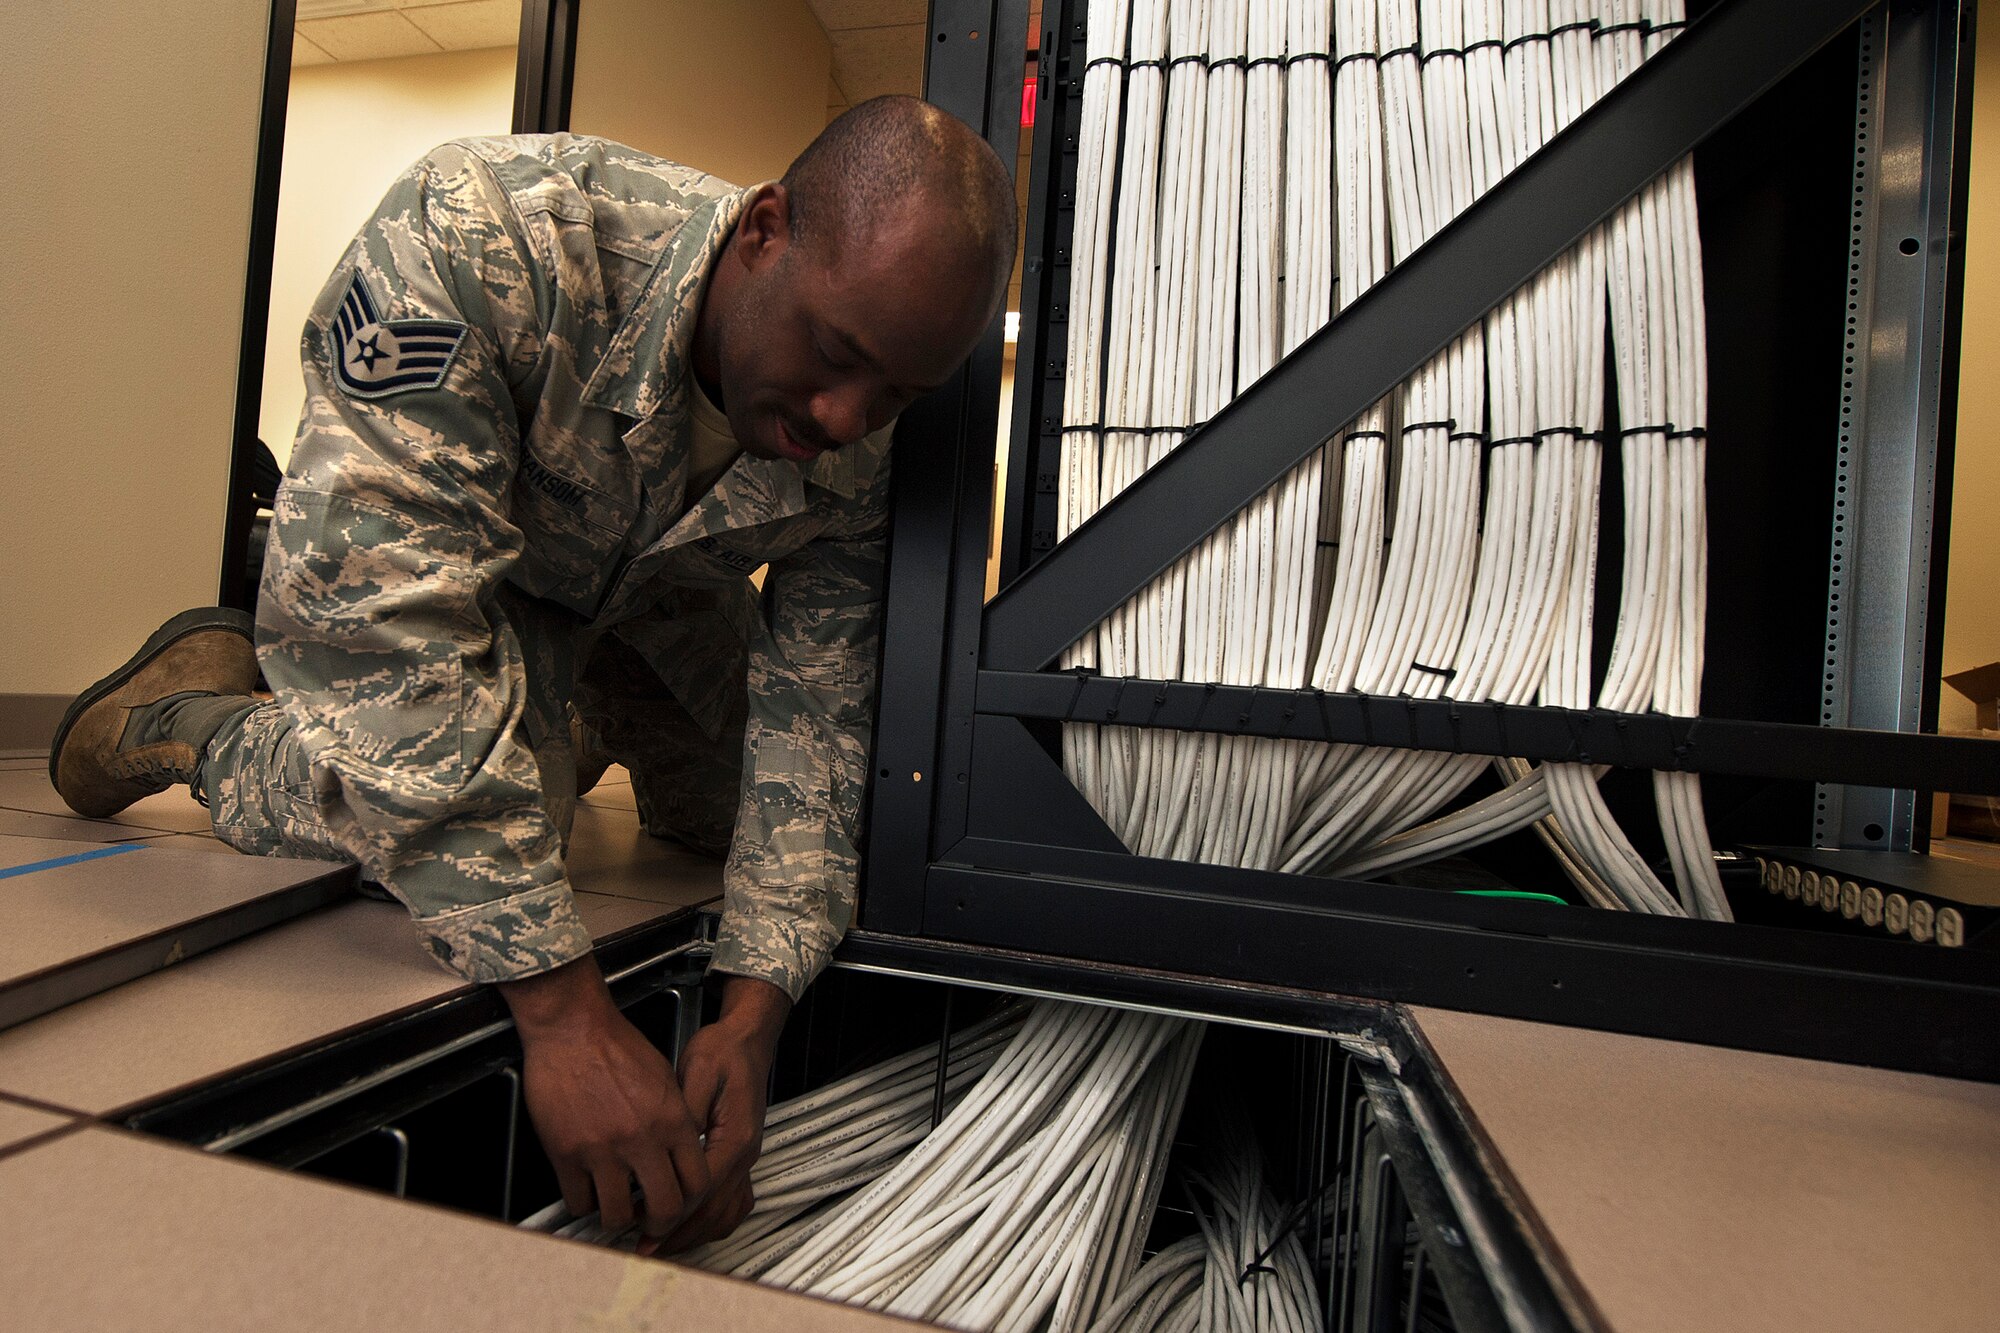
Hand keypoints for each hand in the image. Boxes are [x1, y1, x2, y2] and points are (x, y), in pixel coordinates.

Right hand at [499, 956, 711, 1238]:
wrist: (572, 1028)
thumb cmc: (617, 1046)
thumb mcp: (665, 1078)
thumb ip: (676, 1118)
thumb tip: (682, 1151)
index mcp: (672, 1120)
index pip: (698, 1183)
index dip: (691, 1202)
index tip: (680, 1203)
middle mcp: (642, 1139)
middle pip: (664, 1209)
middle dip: (659, 1225)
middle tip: (650, 1225)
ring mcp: (603, 1150)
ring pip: (618, 1215)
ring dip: (617, 1218)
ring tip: (614, 1208)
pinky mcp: (566, 1153)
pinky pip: (579, 1200)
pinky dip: (583, 1202)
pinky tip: (586, 1189)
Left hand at [655, 975, 790, 1252]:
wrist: (747, 1039)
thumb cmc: (722, 1051)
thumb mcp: (696, 1073)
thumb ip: (682, 1115)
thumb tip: (661, 1149)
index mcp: (735, 1136)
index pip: (702, 1190)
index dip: (670, 1212)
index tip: (641, 1226)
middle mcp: (746, 1153)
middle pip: (713, 1211)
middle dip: (677, 1234)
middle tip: (643, 1249)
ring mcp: (748, 1158)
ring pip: (726, 1213)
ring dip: (693, 1235)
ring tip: (660, 1245)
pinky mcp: (741, 1157)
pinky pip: (734, 1204)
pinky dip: (712, 1223)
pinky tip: (690, 1228)